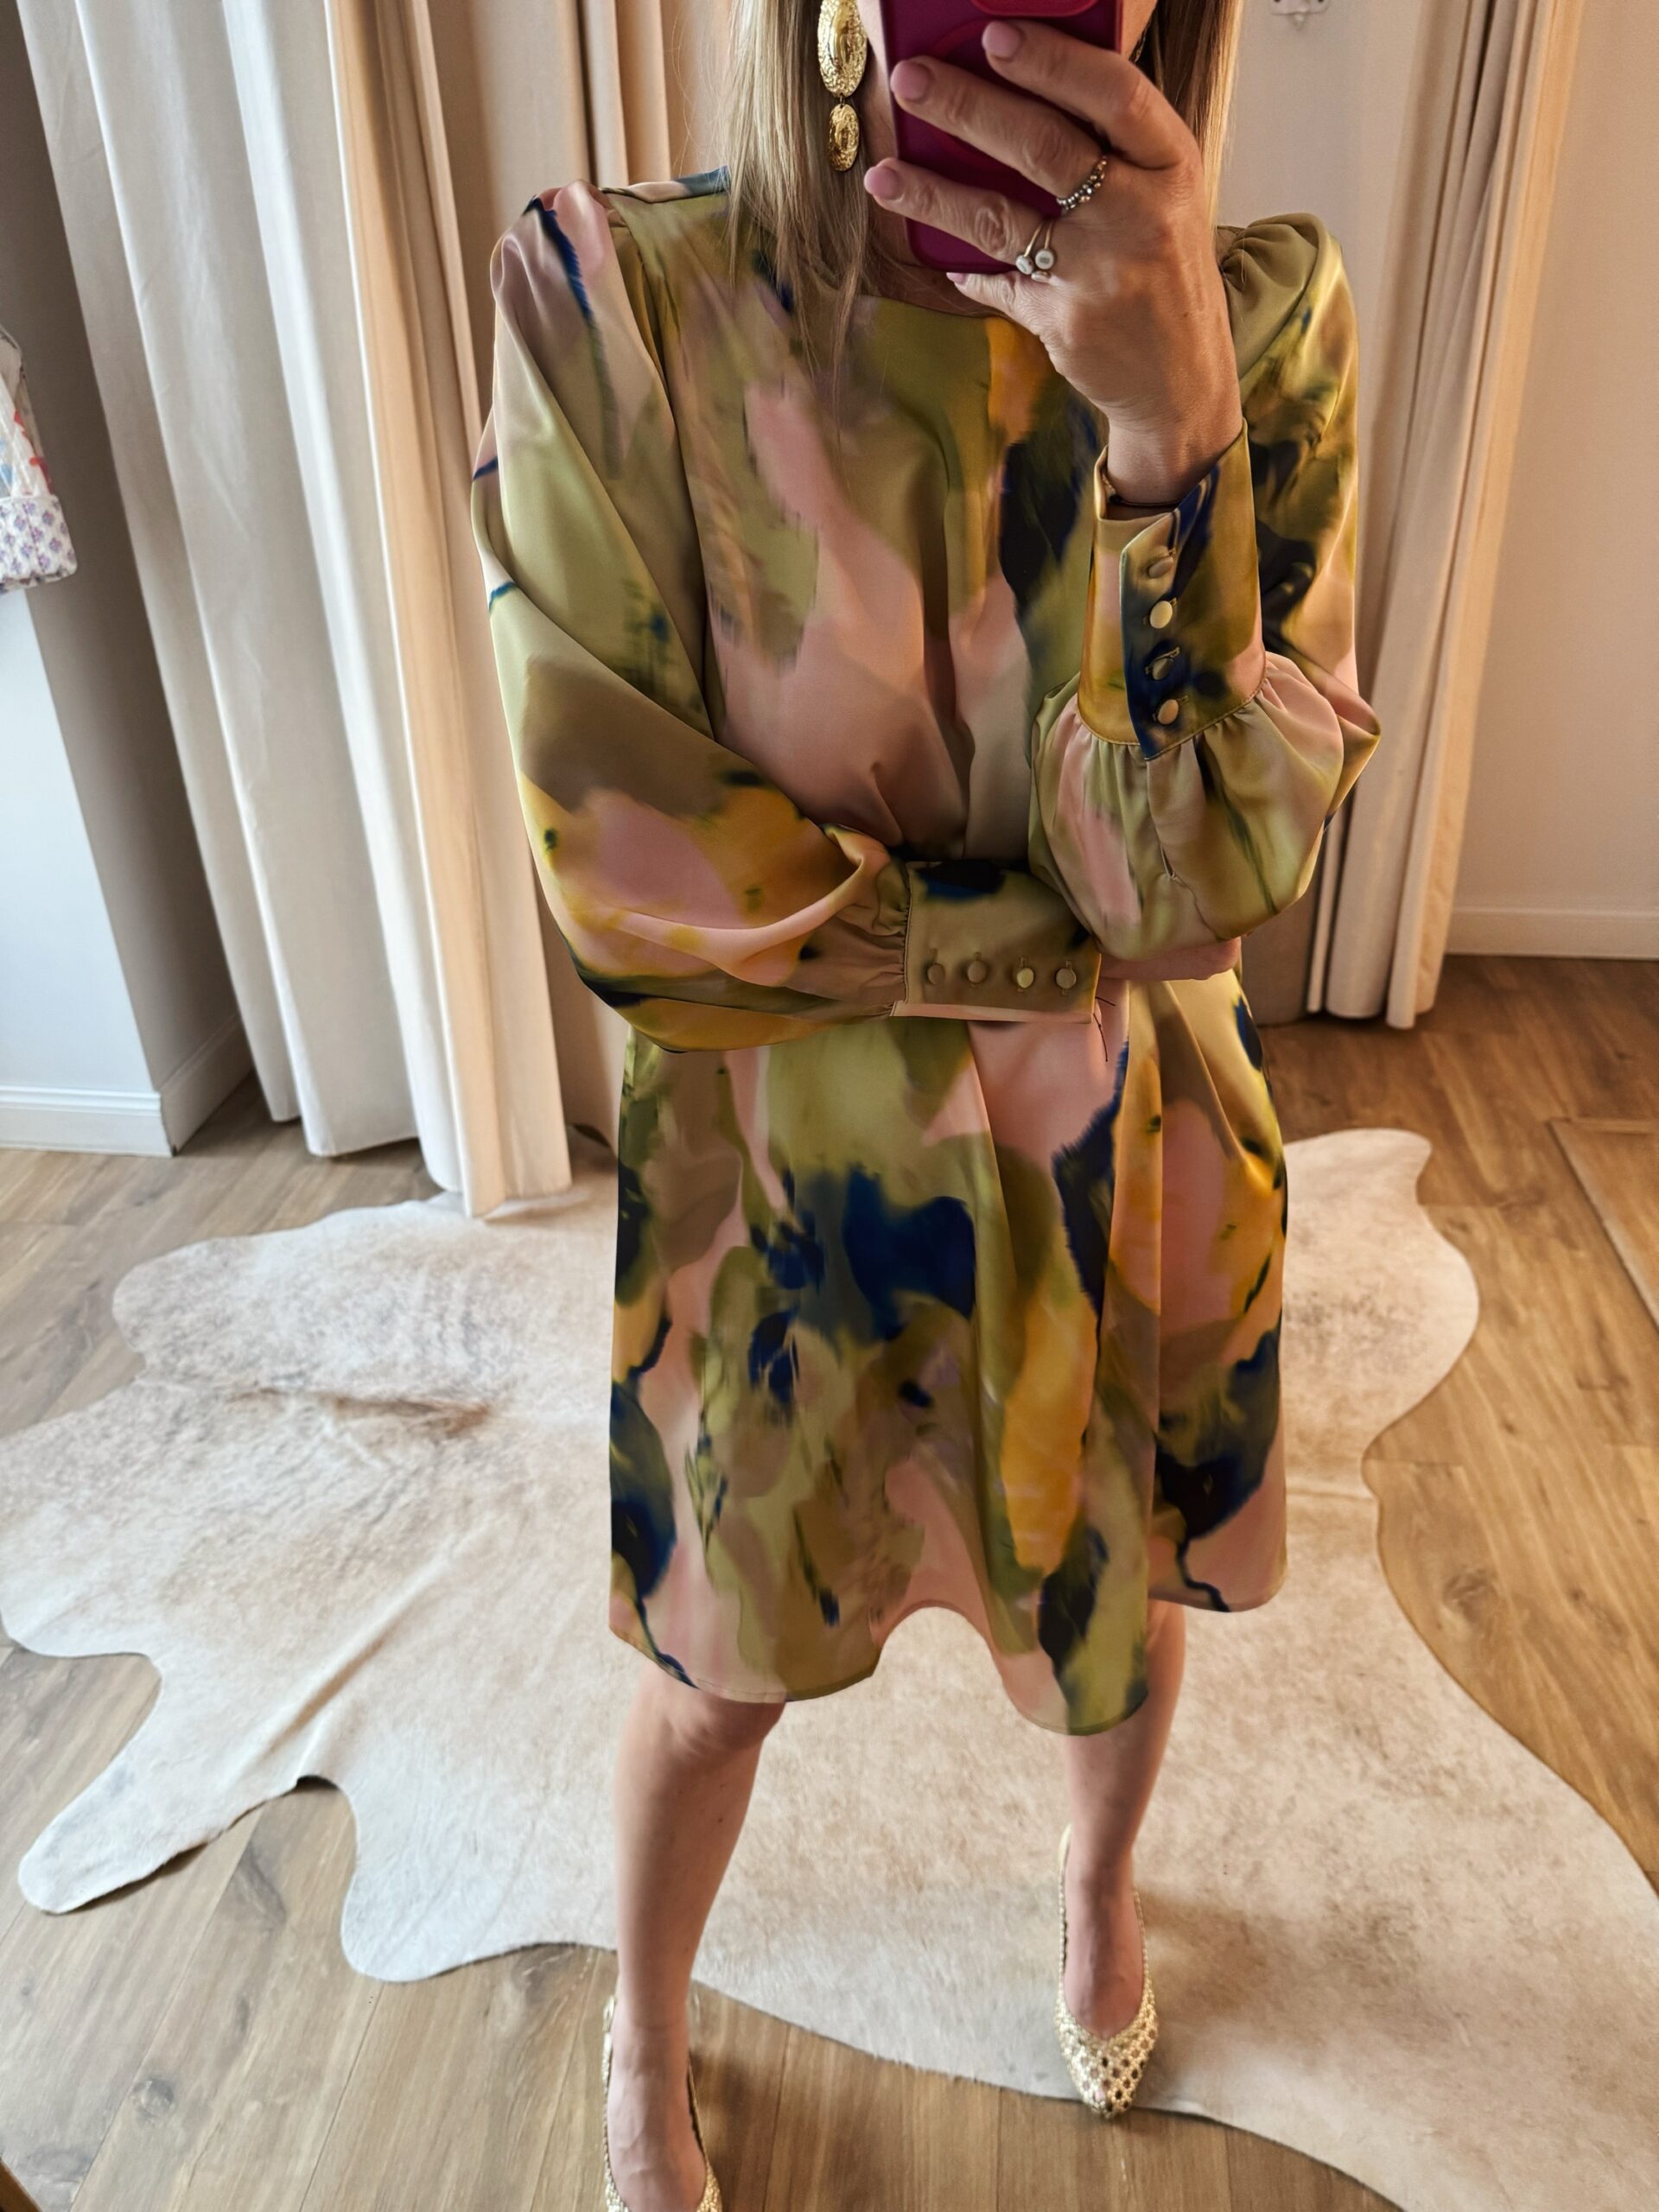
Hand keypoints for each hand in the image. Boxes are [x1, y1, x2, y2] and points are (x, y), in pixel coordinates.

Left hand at [864, 19, 1242, 507]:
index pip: (1113, 94)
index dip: (1051, 61)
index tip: (993, 36)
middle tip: (911, 81)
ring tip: (883, 174)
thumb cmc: (1165, 272)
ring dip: (934, 193)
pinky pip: (999, 282)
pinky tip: (937, 256)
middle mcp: (1141, 212)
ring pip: (1002, 218)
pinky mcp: (1065, 320)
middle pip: (1043, 146)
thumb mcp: (1164, 196)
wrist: (1182, 380)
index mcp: (1171, 163)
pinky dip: (966, 269)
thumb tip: (1019, 92)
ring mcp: (1100, 271)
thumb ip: (1112, 148)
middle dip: (968, 108)